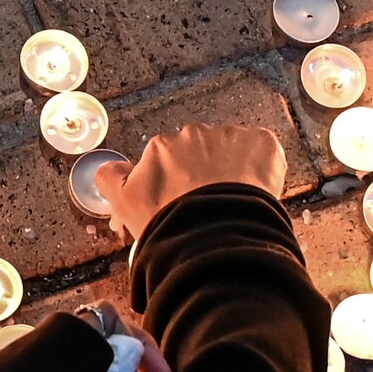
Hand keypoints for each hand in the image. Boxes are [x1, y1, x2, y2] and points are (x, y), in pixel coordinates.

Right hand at [117, 122, 287, 244]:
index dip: (173, 182)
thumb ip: (111, 180)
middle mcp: (193, 134)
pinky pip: (262, 150)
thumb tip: (110, 167)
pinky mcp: (262, 144)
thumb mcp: (125, 206)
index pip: (166, 160)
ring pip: (230, 150)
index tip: (180, 203)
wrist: (217, 237)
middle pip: (198, 152)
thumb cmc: (169, 224)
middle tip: (207, 206)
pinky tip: (257, 191)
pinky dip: (261, 167)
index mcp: (159, 147)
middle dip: (202, 173)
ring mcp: (230, 136)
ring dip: (232, 170)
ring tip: (233, 203)